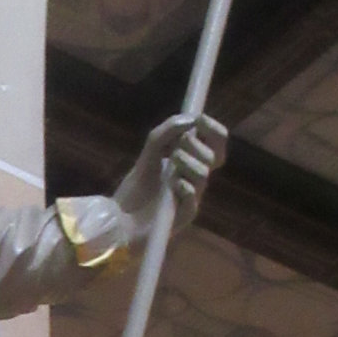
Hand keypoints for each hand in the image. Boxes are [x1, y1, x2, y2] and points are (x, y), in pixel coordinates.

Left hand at [113, 114, 226, 243]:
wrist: (121, 218)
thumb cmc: (136, 189)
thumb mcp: (148, 155)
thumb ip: (165, 134)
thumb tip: (190, 118)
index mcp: (192, 163)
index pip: (216, 144)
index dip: (213, 130)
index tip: (200, 119)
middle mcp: (196, 180)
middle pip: (215, 157)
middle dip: (195, 145)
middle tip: (175, 147)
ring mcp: (192, 198)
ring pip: (204, 174)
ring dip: (186, 163)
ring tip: (169, 165)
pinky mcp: (185, 216)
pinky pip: (193, 197)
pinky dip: (184, 186)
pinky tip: (172, 186)